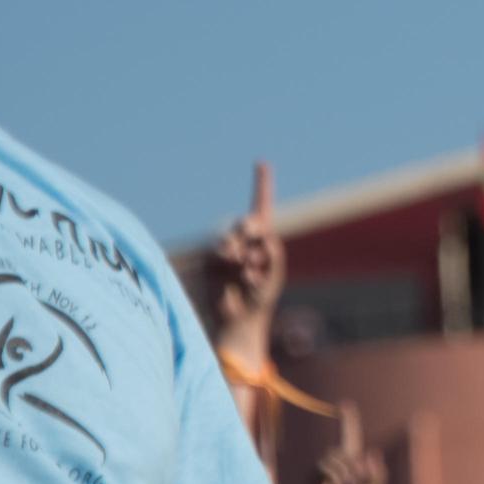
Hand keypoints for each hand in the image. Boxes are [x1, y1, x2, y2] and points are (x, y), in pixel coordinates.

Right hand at [201, 162, 286, 347]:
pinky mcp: (210, 262)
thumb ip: (273, 255)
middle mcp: (242, 243)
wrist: (239, 320)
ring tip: (246, 268)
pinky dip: (229, 261)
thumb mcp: (273, 275)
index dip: (261, 185)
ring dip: (239, 251)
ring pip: (230, 238)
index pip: (261, 208)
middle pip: (245, 222)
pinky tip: (239, 274)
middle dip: (250, 228)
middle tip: (254, 236)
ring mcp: (224, 251)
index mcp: (262, 241)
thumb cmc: (260, 298)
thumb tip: (264, 236)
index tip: (261, 163)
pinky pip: (218, 252)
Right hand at [308, 402, 387, 483]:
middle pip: (346, 448)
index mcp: (353, 465)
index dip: (348, 421)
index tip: (344, 404)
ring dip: (347, 470)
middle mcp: (336, 466)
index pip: (350, 438)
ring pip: (335, 455)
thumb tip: (369, 452)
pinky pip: (325, 466)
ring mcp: (324, 472)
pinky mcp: (314, 480)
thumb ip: (378, 472)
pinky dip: (337, 474)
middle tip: (360, 482)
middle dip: (357, 464)